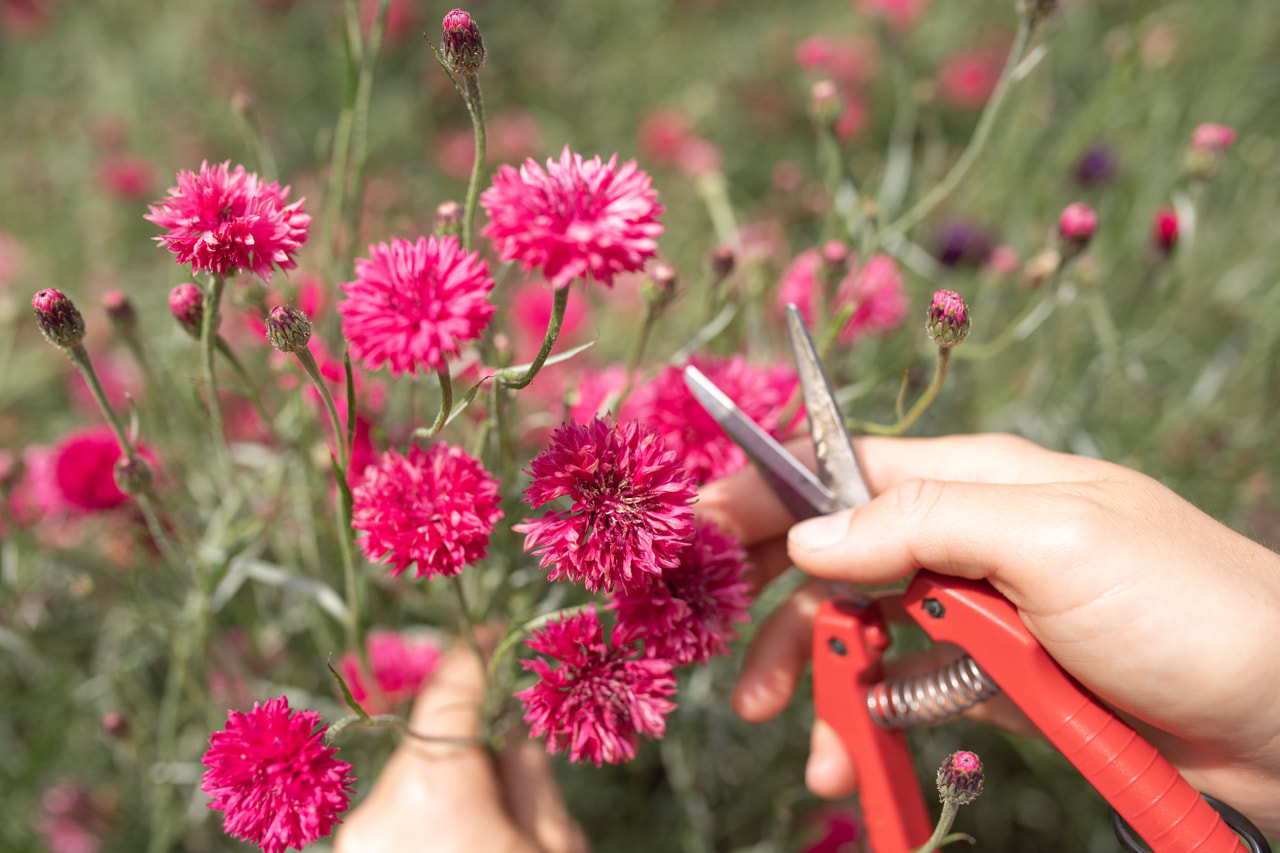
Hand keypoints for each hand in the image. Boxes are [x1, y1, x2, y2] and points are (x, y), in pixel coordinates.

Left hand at [334, 632, 588, 852]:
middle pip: (432, 737)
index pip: (450, 690)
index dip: (476, 651)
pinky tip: (466, 837)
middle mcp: (380, 809)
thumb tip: (512, 729)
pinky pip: (397, 815)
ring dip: (453, 776)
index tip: (497, 631)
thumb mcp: (555, 845)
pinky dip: (432, 813)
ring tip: (496, 816)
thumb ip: (530, 774)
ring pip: (414, 777)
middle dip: (475, 733)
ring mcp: (358, 839)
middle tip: (519, 749)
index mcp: (435, 793)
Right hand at [696, 433, 1279, 833]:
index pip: (846, 469)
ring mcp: (979, 612)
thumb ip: (922, 524)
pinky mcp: (993, 678)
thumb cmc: (1181, 604)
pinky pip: (907, 690)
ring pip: (865, 634)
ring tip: (801, 741)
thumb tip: (811, 536)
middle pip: (839, 558)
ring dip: (823, 684)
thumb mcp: (1050, 541)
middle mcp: (967, 537)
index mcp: (979, 479)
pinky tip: (853, 761)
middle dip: (782, 607)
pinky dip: (873, 723)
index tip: (700, 525)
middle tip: (734, 663)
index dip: (769, 489)